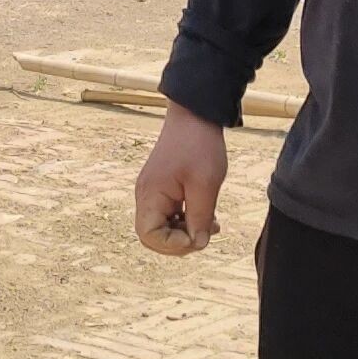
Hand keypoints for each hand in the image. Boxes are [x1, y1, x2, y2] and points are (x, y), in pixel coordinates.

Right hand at [134, 104, 228, 254]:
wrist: (195, 114)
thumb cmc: (199, 145)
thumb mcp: (205, 184)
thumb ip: (200, 217)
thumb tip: (198, 243)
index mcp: (150, 195)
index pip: (150, 236)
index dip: (173, 245)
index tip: (196, 237)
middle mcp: (146, 195)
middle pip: (154, 236)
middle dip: (179, 242)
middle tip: (204, 235)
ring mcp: (154, 191)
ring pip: (163, 227)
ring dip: (186, 232)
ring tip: (211, 225)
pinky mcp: (163, 187)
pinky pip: (170, 214)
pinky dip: (186, 220)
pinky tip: (207, 216)